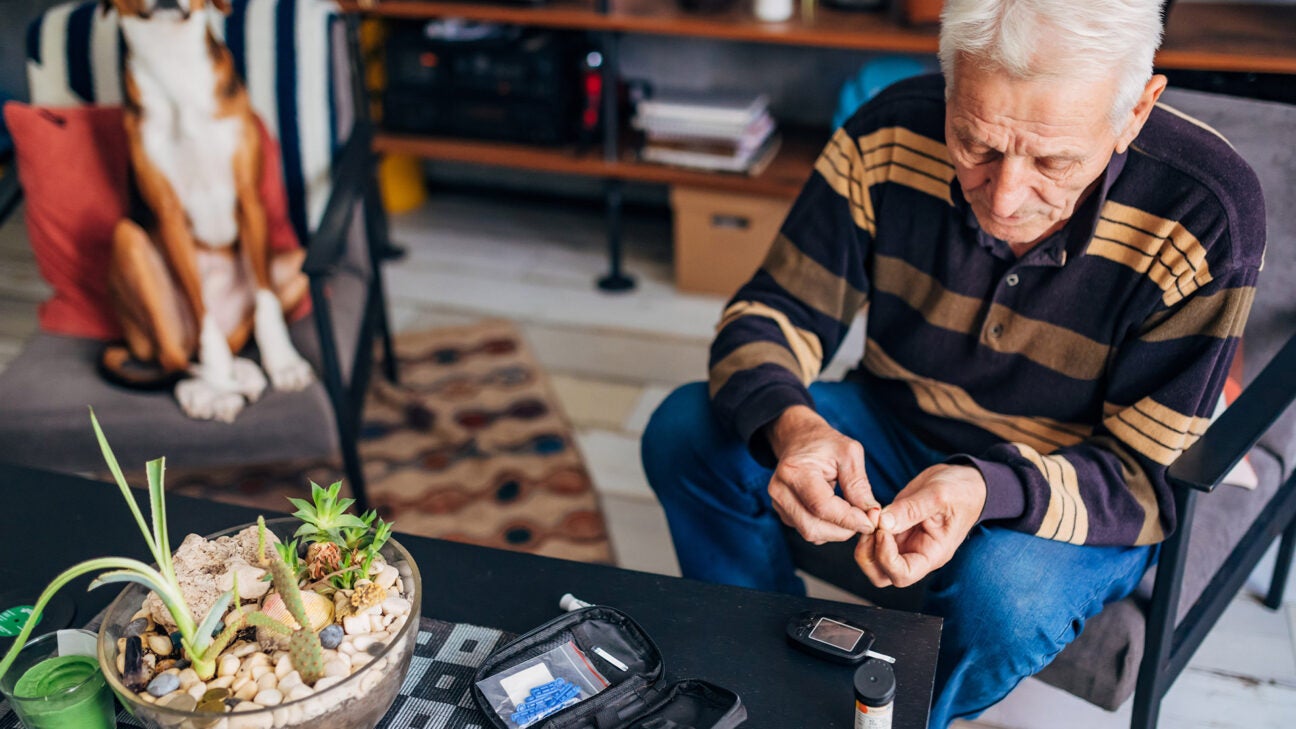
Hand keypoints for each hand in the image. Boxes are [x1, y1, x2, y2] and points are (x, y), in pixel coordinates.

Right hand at [765, 405, 878, 544]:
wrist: (799, 439)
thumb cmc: (825, 444)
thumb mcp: (849, 453)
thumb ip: (859, 484)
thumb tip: (871, 514)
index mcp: (794, 472)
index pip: (822, 507)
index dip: (849, 519)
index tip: (871, 521)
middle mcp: (780, 490)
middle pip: (813, 527)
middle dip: (844, 529)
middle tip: (865, 519)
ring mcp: (778, 504)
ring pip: (811, 533)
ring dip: (837, 530)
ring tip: (851, 512)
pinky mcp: (783, 513)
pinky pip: (808, 531)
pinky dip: (827, 528)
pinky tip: (836, 512)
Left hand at [854, 464, 985, 587]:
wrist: (965, 481)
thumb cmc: (962, 491)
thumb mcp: (939, 495)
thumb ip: (911, 510)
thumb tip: (883, 522)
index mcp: (932, 554)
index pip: (903, 574)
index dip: (886, 557)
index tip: (883, 531)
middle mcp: (916, 553)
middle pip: (882, 574)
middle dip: (869, 554)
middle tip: (871, 526)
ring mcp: (904, 543)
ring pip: (873, 560)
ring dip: (865, 542)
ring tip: (872, 516)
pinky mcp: (895, 529)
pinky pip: (873, 540)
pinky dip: (867, 529)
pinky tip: (873, 511)